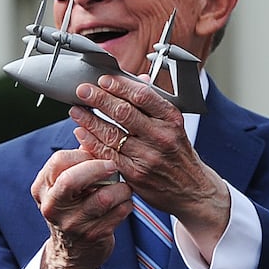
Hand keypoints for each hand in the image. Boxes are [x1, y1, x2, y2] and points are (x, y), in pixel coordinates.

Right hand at [32, 146, 131, 268]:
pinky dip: (126, 204)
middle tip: (113, 165)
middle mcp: (52, 207)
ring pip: (102, 197)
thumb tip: (91, 127)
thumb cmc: (74, 208)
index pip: (59, 161)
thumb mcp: (65, 185)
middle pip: (71, 180)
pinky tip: (125, 203)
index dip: (82, 153)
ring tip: (124, 186)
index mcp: (43, 188)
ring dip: (120, 188)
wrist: (73, 253)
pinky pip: (118, 213)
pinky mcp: (92, 236)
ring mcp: (71, 224)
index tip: (99, 152)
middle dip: (98, 168)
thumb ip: (78, 159)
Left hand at [72, 72, 229, 257]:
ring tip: (76, 110)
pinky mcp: (135, 175)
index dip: (119, 85)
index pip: (143, 96)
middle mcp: (161, 136)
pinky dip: (91, 142)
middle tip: (82, 90)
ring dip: (90, 120)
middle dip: (99, 98)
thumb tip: (137, 79)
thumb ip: (154, 102)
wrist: (191, 190)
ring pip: (112, 134)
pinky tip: (81, 132)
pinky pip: (108, 155)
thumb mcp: (174, 125)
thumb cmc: (179, 154)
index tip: (103, 79)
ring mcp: (148, 157)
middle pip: (124, 112)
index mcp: (171, 119)